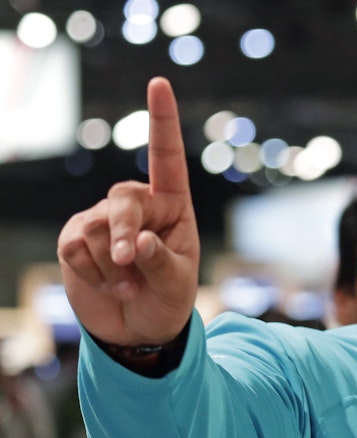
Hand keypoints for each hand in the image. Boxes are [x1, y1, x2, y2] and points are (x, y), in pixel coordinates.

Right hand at [57, 77, 198, 345]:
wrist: (140, 331)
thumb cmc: (170, 301)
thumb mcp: (178, 286)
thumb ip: (161, 263)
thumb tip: (134, 242)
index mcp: (173, 207)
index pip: (167, 159)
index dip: (163, 121)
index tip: (159, 83)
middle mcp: (138, 206)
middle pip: (122, 200)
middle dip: (122, 234)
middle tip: (129, 265)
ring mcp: (103, 220)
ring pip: (96, 230)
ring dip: (113, 268)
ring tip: (130, 287)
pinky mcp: (76, 239)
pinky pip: (75, 248)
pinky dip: (93, 274)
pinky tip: (110, 287)